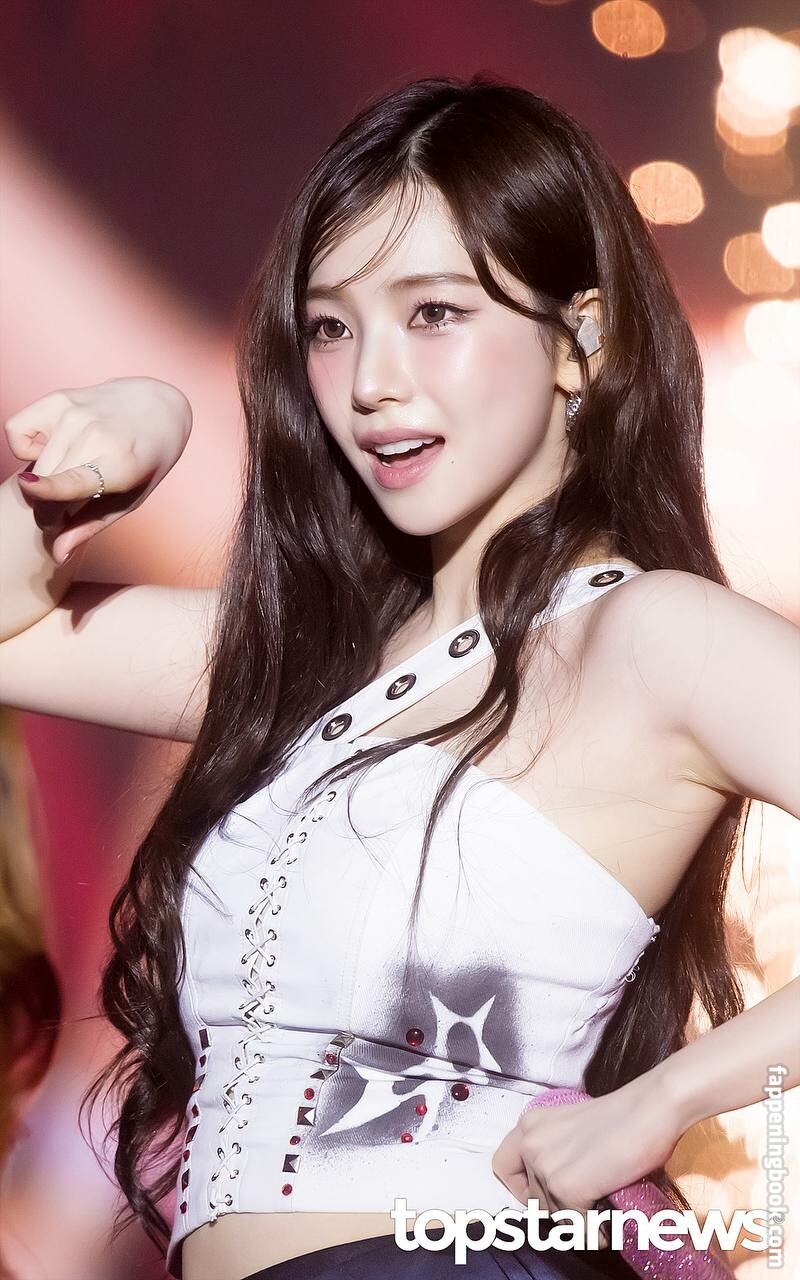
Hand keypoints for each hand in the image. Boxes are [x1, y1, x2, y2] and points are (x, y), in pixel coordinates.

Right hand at [4, 376, 191, 563]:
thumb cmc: (145, 463)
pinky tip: (54, 446)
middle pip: (45, 484)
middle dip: (47, 510)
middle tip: (63, 513)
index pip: (78, 477)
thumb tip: (58, 556)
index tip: (29, 487)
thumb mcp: (130, 500)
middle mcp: (97, 432)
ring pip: (33, 465)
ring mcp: (75, 411)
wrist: (158, 408)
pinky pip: (17, 431)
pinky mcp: (57, 398)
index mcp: (123, 463)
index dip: (51, 487)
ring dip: (40, 483)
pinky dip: (27, 445)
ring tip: (68, 474)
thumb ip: (90, 527)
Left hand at [491, 1074, 681, 1245]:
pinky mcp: (566, 1187)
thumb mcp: (573, 1130)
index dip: (521, 1188)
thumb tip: (557, 1194)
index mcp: (530, 1124)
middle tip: (586, 1207)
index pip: (502, 1167)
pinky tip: (608, 1224)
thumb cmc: (623, 1117)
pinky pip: (575, 1226)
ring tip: (601, 1213)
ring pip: (554, 1215)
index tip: (546, 1196)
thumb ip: (556, 1152)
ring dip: (579, 1220)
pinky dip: (593, 1231)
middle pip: (531, 1199)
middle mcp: (530, 1142)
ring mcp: (545, 1166)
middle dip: (558, 1209)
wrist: (650, 1109)